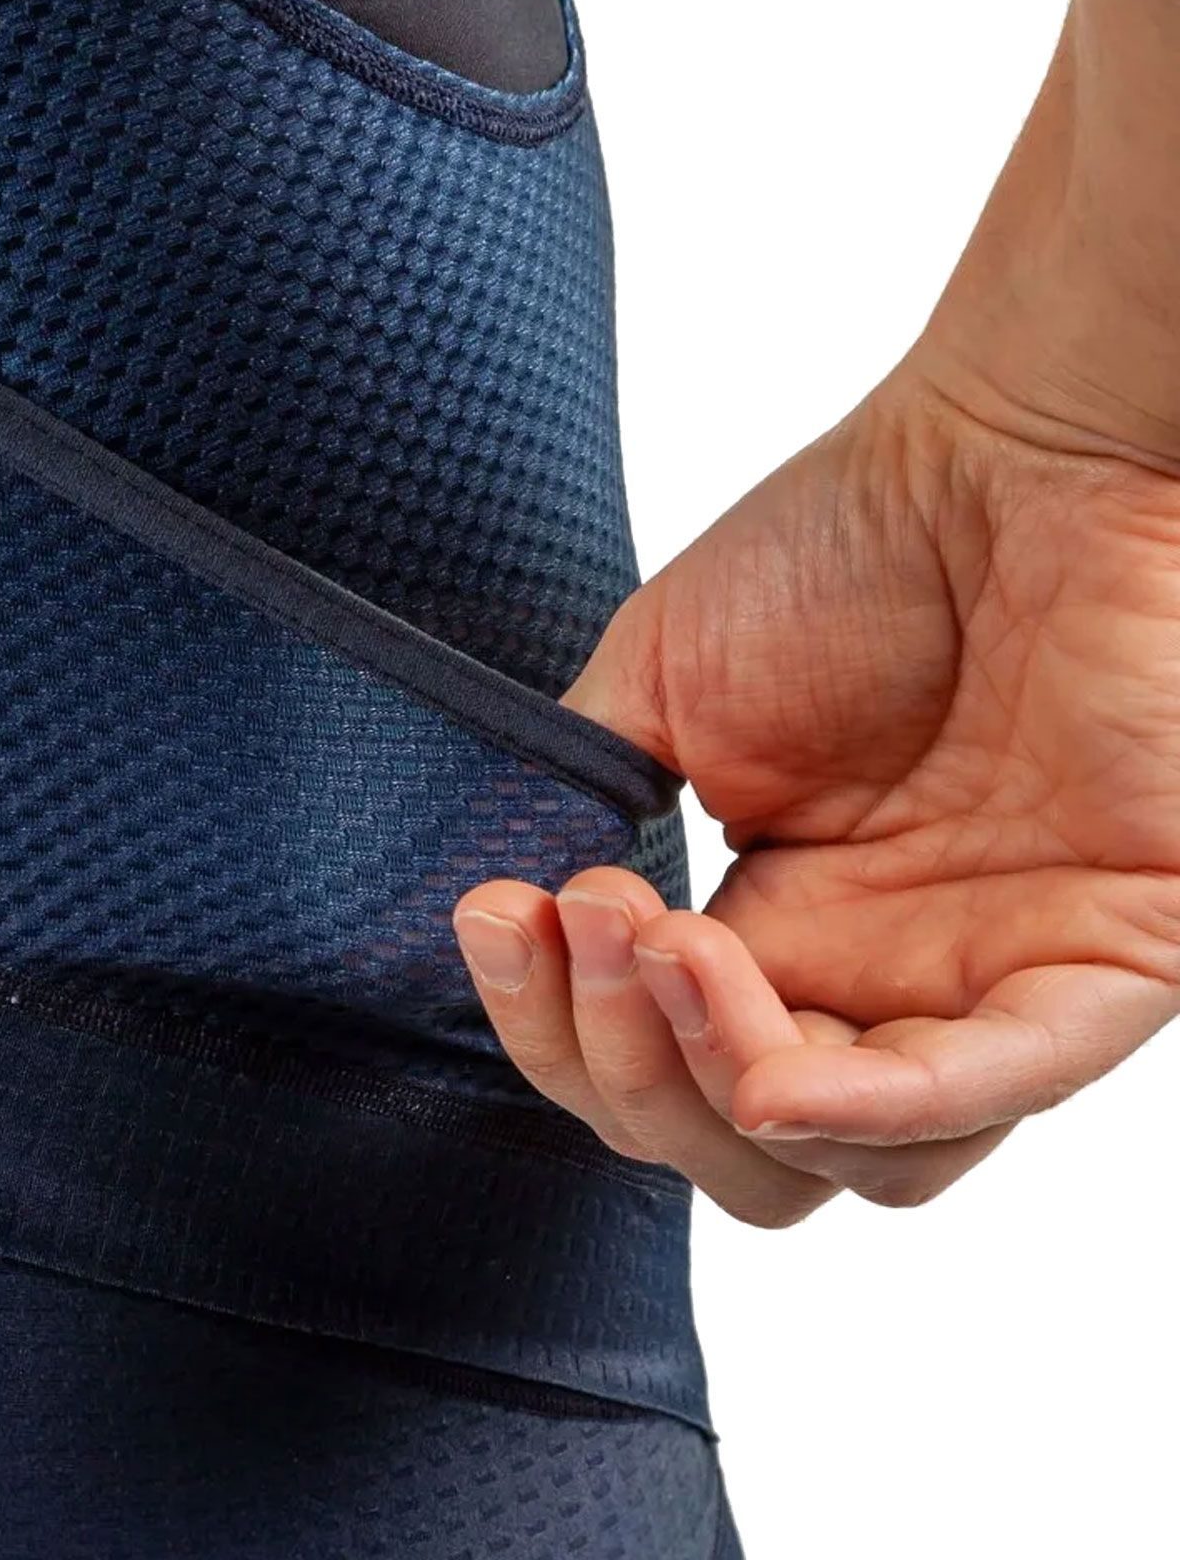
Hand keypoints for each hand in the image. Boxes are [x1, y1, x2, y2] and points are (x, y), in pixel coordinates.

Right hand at [454, 361, 1179, 1224]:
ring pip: (858, 1164)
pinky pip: (991, 1085)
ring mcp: (995, 979)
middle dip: (622, 1068)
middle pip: (741, 1155)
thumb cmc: (848, 546)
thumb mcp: (659, 693)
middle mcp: (886, 982)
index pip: (656, 1076)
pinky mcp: (1109, 954)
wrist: (1007, 444)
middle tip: (580, 923)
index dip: (559, 1035)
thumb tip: (498, 911)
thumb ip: (584, 810)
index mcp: (783, 934)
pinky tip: (762, 1079)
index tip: (502, 915)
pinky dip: (868, 1109)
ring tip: (660, 941)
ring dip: (715, 1079)